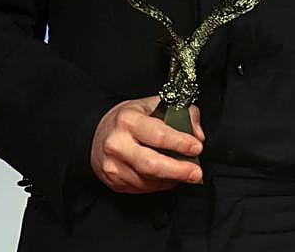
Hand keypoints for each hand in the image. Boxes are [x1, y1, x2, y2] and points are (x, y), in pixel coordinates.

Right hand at [90, 96, 204, 193]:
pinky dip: (159, 184)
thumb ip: (181, 113)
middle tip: (196, 172)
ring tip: (184, 173)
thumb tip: (197, 133)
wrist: (97, 134)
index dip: (180, 143)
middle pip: (152, 164)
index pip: (158, 135)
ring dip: (171, 179)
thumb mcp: (152, 106)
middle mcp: (118, 144)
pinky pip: (142, 188)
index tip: (197, 147)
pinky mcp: (114, 181)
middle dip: (178, 170)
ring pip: (148, 180)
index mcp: (128, 121)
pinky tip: (167, 177)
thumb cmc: (129, 120)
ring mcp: (113, 166)